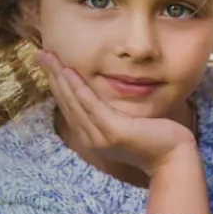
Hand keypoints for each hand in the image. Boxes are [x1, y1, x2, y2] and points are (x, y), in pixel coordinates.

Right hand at [34, 49, 196, 174]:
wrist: (173, 159)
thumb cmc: (155, 140)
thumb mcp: (126, 124)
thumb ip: (110, 113)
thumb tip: (101, 96)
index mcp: (90, 136)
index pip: (68, 105)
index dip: (55, 83)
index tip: (47, 63)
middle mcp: (90, 138)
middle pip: (65, 101)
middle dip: (51, 75)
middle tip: (39, 54)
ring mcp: (99, 136)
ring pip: (73, 101)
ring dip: (58, 77)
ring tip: (48, 57)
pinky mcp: (112, 131)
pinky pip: (90, 105)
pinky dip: (77, 87)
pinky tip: (68, 72)